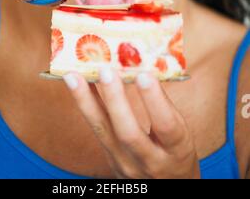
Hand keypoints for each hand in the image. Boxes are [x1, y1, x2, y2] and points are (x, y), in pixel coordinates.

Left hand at [63, 68, 199, 178]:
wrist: (168, 189)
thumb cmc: (177, 155)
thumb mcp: (182, 136)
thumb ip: (165, 108)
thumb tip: (144, 68)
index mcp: (177, 151)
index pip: (167, 127)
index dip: (155, 101)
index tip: (144, 75)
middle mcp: (150, 161)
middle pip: (129, 133)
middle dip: (115, 100)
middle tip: (105, 71)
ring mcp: (126, 164)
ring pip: (103, 131)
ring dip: (86, 101)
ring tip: (73, 76)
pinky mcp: (109, 160)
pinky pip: (96, 130)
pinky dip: (86, 105)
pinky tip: (76, 86)